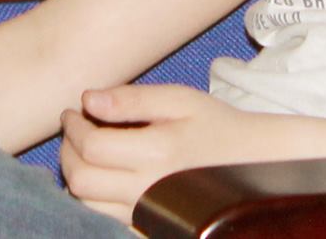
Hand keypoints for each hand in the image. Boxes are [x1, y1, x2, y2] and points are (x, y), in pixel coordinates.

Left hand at [61, 84, 265, 222]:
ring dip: (77, 176)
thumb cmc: (219, 126)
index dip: (73, 126)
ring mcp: (150, 214)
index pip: (90, 146)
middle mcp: (149, 191)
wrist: (258, 163)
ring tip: (85, 151)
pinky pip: (107, 220)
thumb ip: (132, 99)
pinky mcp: (153, 225)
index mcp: (156, 154)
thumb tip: (87, 99)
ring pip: (89, 205)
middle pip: (81, 181)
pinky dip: (94, 199)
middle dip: (67, 151)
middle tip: (74, 129)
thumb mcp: (180, 100)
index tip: (72, 110)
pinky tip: (102, 177)